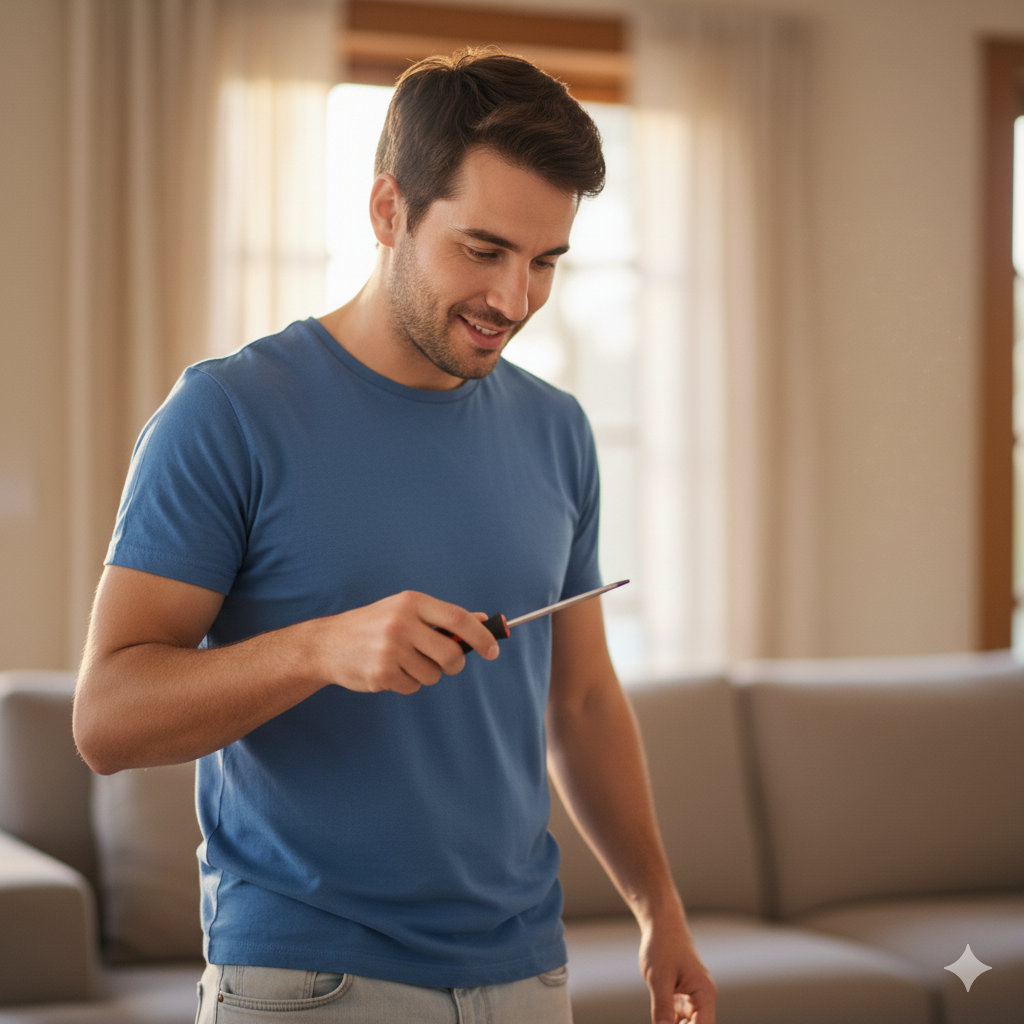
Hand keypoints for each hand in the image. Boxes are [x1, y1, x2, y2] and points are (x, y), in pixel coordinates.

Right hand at [310, 591, 499, 694]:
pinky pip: (413, 687)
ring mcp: (390, 648)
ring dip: (427, 674)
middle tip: (446, 664)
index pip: (458, 618)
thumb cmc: (373, 625)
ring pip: (434, 674)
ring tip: (405, 662)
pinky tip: (390, 671)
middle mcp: (401, 622)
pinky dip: (408, 684)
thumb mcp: (405, 609)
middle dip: (455, 665)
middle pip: (451, 654)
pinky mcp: (381, 673)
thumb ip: (442, 616)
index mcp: (412, 602)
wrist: (328, 644)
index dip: (481, 636)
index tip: (493, 651)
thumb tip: (482, 620)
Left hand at [640, 911, 716, 1023]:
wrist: (662, 923)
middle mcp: (704, 997)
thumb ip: (663, 1008)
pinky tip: (660, 1018)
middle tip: (660, 1021)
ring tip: (660, 1017)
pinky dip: (671, 1020)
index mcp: (704, 994)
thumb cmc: (663, 946)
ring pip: (688, 1023)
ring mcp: (694, 996)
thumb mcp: (658, 979)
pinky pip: (681, 1016)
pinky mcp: (684, 994)